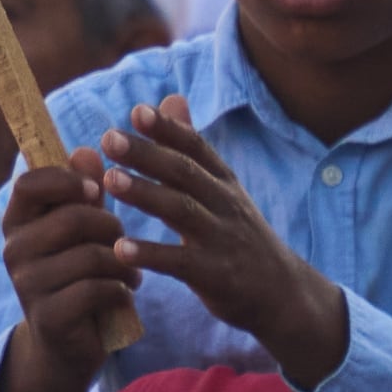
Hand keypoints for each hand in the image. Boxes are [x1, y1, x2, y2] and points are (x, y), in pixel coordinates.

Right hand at [0, 156, 135, 391]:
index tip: (95, 190)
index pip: (29, 183)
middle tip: (123, 243)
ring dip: (122, 263)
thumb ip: (84, 193)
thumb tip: (85, 151)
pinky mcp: (49, 316)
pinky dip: (120, 290)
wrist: (67, 345)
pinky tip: (124, 293)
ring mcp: (28, 285)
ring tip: (129, 272)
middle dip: (110, 227)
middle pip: (72, 218)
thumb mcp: (81, 231)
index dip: (67, 180)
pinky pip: (95, 289)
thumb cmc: (78, 275)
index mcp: (17, 222)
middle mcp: (14, 251)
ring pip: (90, 255)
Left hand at [100, 99, 350, 387]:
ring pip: (182, 210)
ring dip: (145, 194)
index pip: (197, 148)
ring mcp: (222, 239)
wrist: (282, 293)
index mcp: (224, 182)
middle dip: (147, 154)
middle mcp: (225, 204)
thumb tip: (171, 99)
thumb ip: (192, 149)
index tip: (137, 111)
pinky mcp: (216, 275)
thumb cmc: (241, 237)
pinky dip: (150, 254)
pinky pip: (179, 262)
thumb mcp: (224, 190)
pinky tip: (119, 249)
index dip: (169, 129)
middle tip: (109, 139)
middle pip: (184, 173)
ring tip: (109, 180)